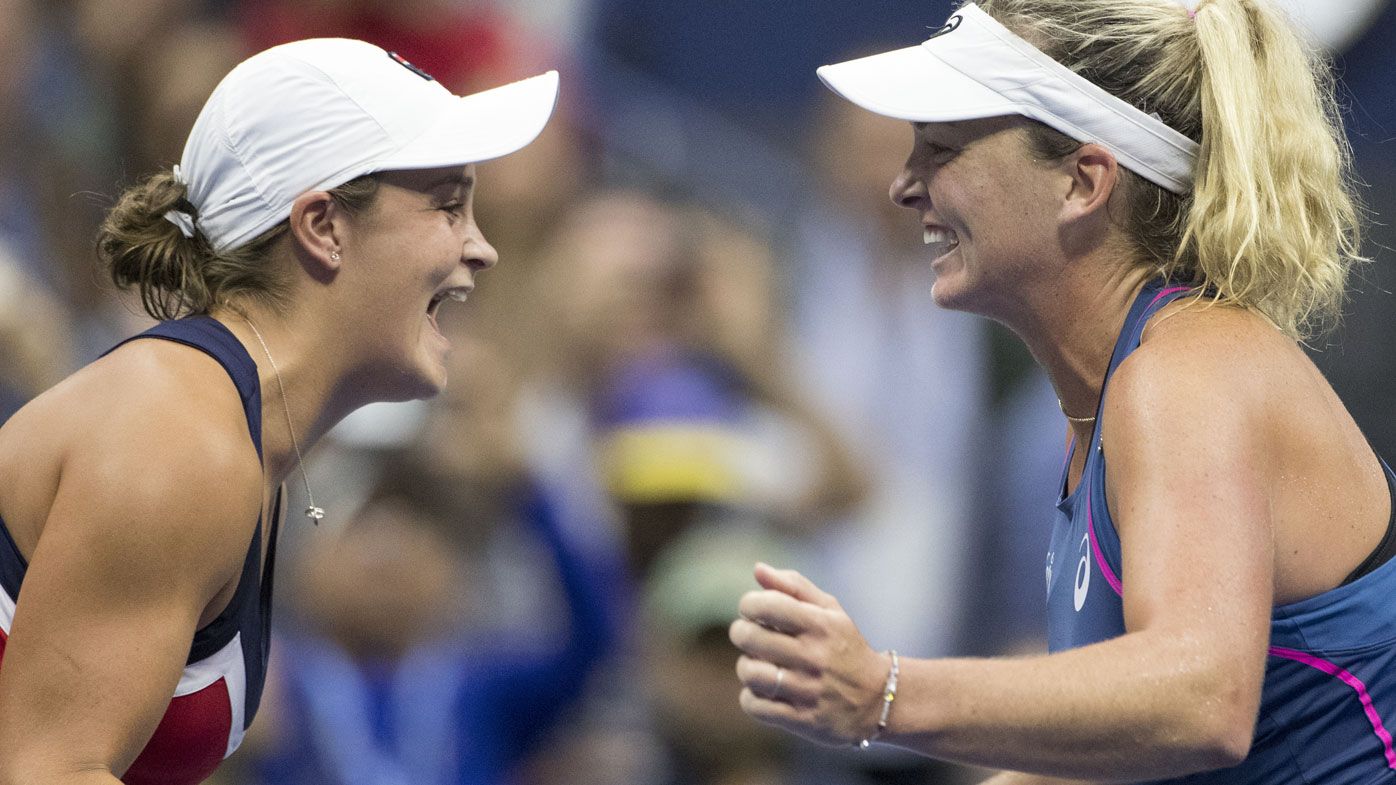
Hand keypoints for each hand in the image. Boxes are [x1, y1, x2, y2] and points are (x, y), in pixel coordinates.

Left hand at [729, 562, 890, 746]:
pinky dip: (751, 698)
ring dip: (746, 667)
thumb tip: (757, 569)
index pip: (767, 604)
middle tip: (749, 636)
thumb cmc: (845, 648)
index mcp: (820, 624)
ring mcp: (808, 690)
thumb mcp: (830, 611)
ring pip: (749, 673)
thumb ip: (794, 586)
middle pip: (750, 637)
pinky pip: (755, 706)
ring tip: (757, 665)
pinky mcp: (802, 720)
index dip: (748, 604)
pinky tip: (764, 691)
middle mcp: (814, 656)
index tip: (752, 611)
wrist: (878, 699)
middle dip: (741, 633)